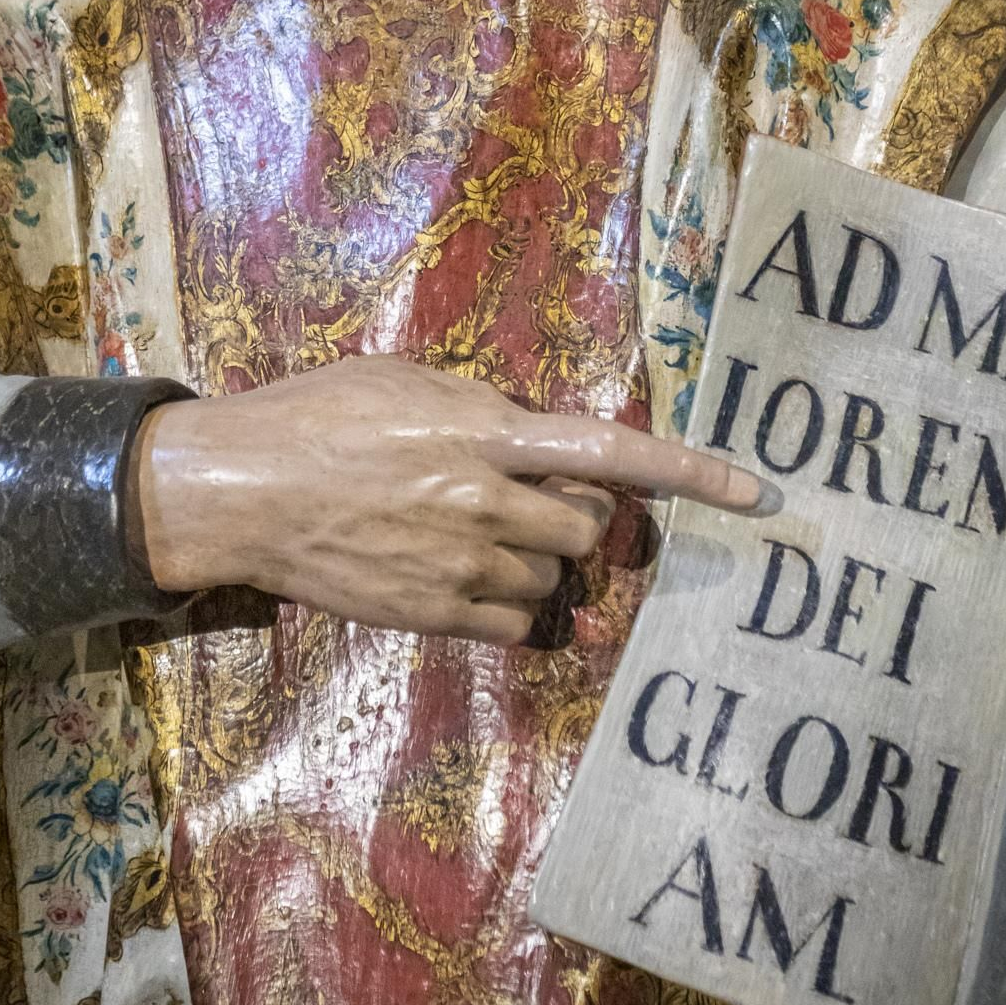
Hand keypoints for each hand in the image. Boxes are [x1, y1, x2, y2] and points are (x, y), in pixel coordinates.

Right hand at [133, 355, 764, 643]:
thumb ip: (483, 407)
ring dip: (535, 560)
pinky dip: (509, 605)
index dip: (693, 472)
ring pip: (553, 577)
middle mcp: (485, 497)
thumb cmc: (318, 415)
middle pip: (588, 527)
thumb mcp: (406, 381)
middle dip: (576, 516)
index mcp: (484, 428)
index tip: (761, 494)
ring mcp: (462, 562)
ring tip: (472, 533)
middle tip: (526, 499)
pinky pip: (515, 623)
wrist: (244, 490)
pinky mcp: (435, 612)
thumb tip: (537, 436)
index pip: (612, 451)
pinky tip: (465, 577)